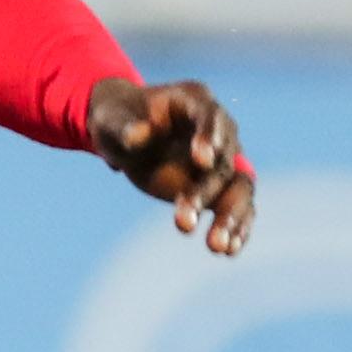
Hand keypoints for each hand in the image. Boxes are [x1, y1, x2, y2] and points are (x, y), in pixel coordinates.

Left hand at [89, 76, 254, 255]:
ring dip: (231, 217)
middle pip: (225, 160)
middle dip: (206, 191)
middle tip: (181, 224)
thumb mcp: (112, 120)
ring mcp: (220, 158)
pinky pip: (236, 205)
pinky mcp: (217, 184)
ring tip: (216, 247)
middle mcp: (217, 130)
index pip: (211, 116)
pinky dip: (236, 226)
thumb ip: (126, 128)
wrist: (122, 130)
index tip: (201, 161)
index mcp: (194, 101)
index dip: (209, 136)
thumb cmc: (117, 118)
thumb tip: (139, 136)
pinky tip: (228, 251)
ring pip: (239, 187)